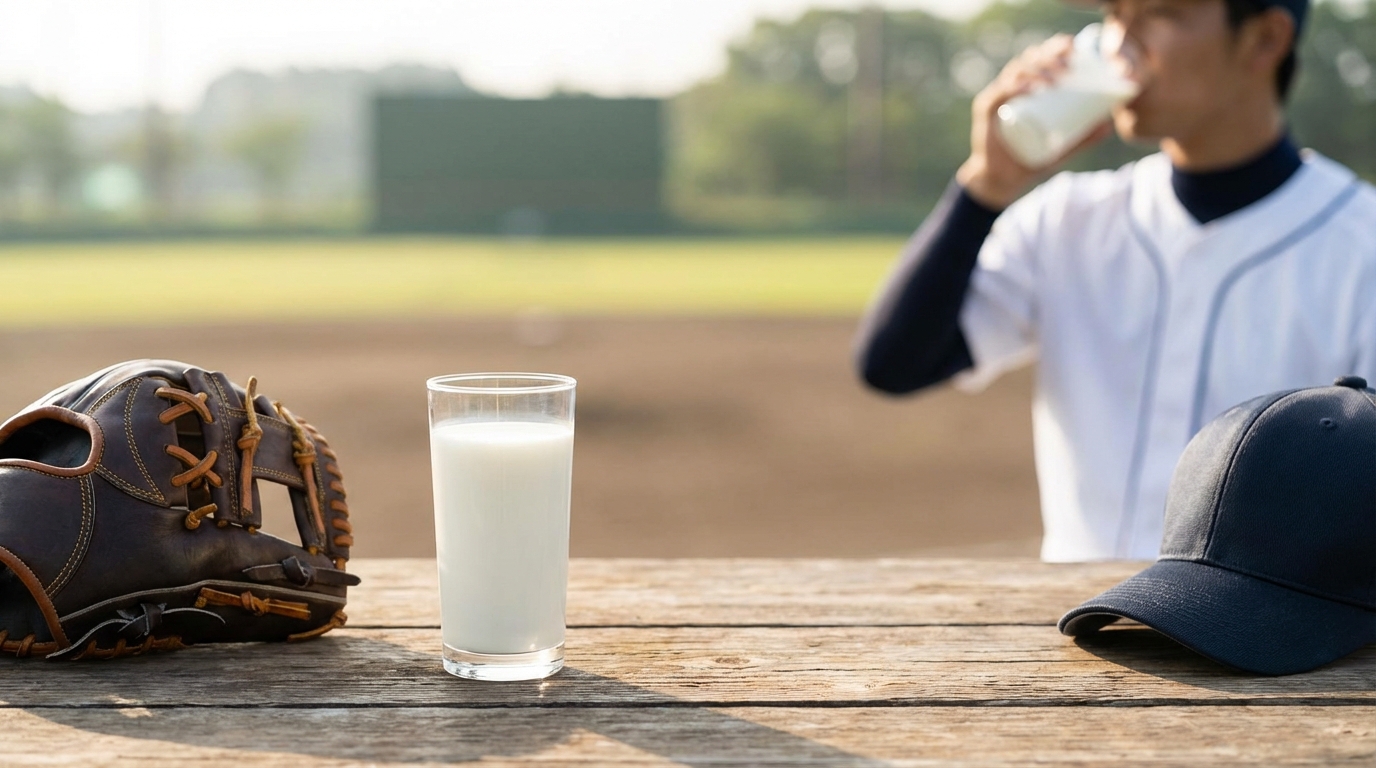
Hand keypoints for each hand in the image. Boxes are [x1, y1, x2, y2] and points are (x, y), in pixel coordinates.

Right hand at [956, 34, 1110, 209]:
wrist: (1005, 180)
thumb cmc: (1033, 159)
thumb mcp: (1063, 148)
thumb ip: (1084, 137)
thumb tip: (1111, 126)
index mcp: (1029, 86)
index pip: (1042, 57)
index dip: (1056, 47)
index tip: (1073, 48)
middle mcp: (1012, 86)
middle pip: (1030, 59)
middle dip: (1050, 57)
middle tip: (1067, 69)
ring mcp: (998, 96)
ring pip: (1016, 71)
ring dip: (1036, 71)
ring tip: (1054, 82)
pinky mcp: (986, 110)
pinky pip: (1000, 92)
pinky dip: (1014, 87)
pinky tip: (1029, 89)